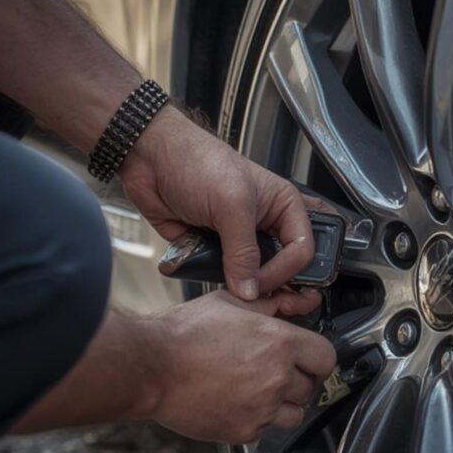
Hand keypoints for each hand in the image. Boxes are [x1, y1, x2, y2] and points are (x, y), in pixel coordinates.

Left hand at [120, 107, 313, 300]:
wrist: (150, 159)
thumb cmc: (195, 161)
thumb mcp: (230, 204)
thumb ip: (243, 251)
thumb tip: (250, 289)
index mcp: (284, 206)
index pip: (302, 250)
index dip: (286, 271)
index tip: (262, 282)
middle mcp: (265, 224)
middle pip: (283, 267)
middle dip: (272, 283)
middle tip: (258, 294)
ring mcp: (239, 239)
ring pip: (252, 275)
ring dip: (241, 284)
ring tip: (234, 288)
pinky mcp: (215, 248)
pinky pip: (222, 274)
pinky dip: (215, 278)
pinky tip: (210, 275)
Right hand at [147, 289, 335, 444]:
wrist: (151, 367)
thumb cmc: (184, 334)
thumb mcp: (231, 303)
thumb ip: (269, 305)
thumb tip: (293, 303)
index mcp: (279, 342)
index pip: (326, 358)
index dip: (315, 357)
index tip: (305, 358)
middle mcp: (277, 377)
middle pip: (310, 387)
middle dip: (296, 380)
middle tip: (270, 372)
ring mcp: (262, 407)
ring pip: (294, 414)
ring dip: (281, 405)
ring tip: (255, 391)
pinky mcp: (244, 430)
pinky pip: (264, 430)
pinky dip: (255, 420)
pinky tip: (235, 403)